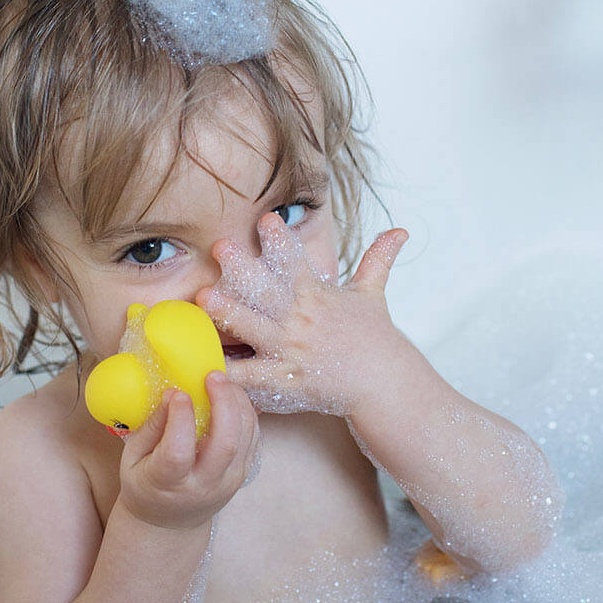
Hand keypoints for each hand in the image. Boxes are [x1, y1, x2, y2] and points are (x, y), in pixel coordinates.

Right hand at [116, 371, 258, 529]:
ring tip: (222, 381)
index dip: (181, 419)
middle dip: (223, 402)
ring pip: (246, 437)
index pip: (179, 452)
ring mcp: (229, 481)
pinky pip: (253, 438)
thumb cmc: (146, 486)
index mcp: (169, 484)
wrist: (169, 523)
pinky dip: (246, 412)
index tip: (178, 393)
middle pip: (226, 443)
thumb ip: (152, 427)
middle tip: (213, 376)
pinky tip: (231, 397)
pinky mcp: (243, 474)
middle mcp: (204, 485)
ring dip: (238, 402)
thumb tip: (173, 393)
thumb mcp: (132, 460)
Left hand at [198, 216, 407, 415]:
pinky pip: (252, 377)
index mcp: (317, 296)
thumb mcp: (373, 293)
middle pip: (267, 290)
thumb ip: (379, 260)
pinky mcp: (286, 381)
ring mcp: (292, 351)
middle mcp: (302, 321)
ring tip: (202, 298)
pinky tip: (205, 364)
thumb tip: (400, 231)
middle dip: (242, 268)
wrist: (384, 382)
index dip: (281, 239)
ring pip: (253, 329)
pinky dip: (229, 372)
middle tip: (219, 246)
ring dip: (227, 313)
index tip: (266, 219)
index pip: (296, 262)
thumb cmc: (375, 337)